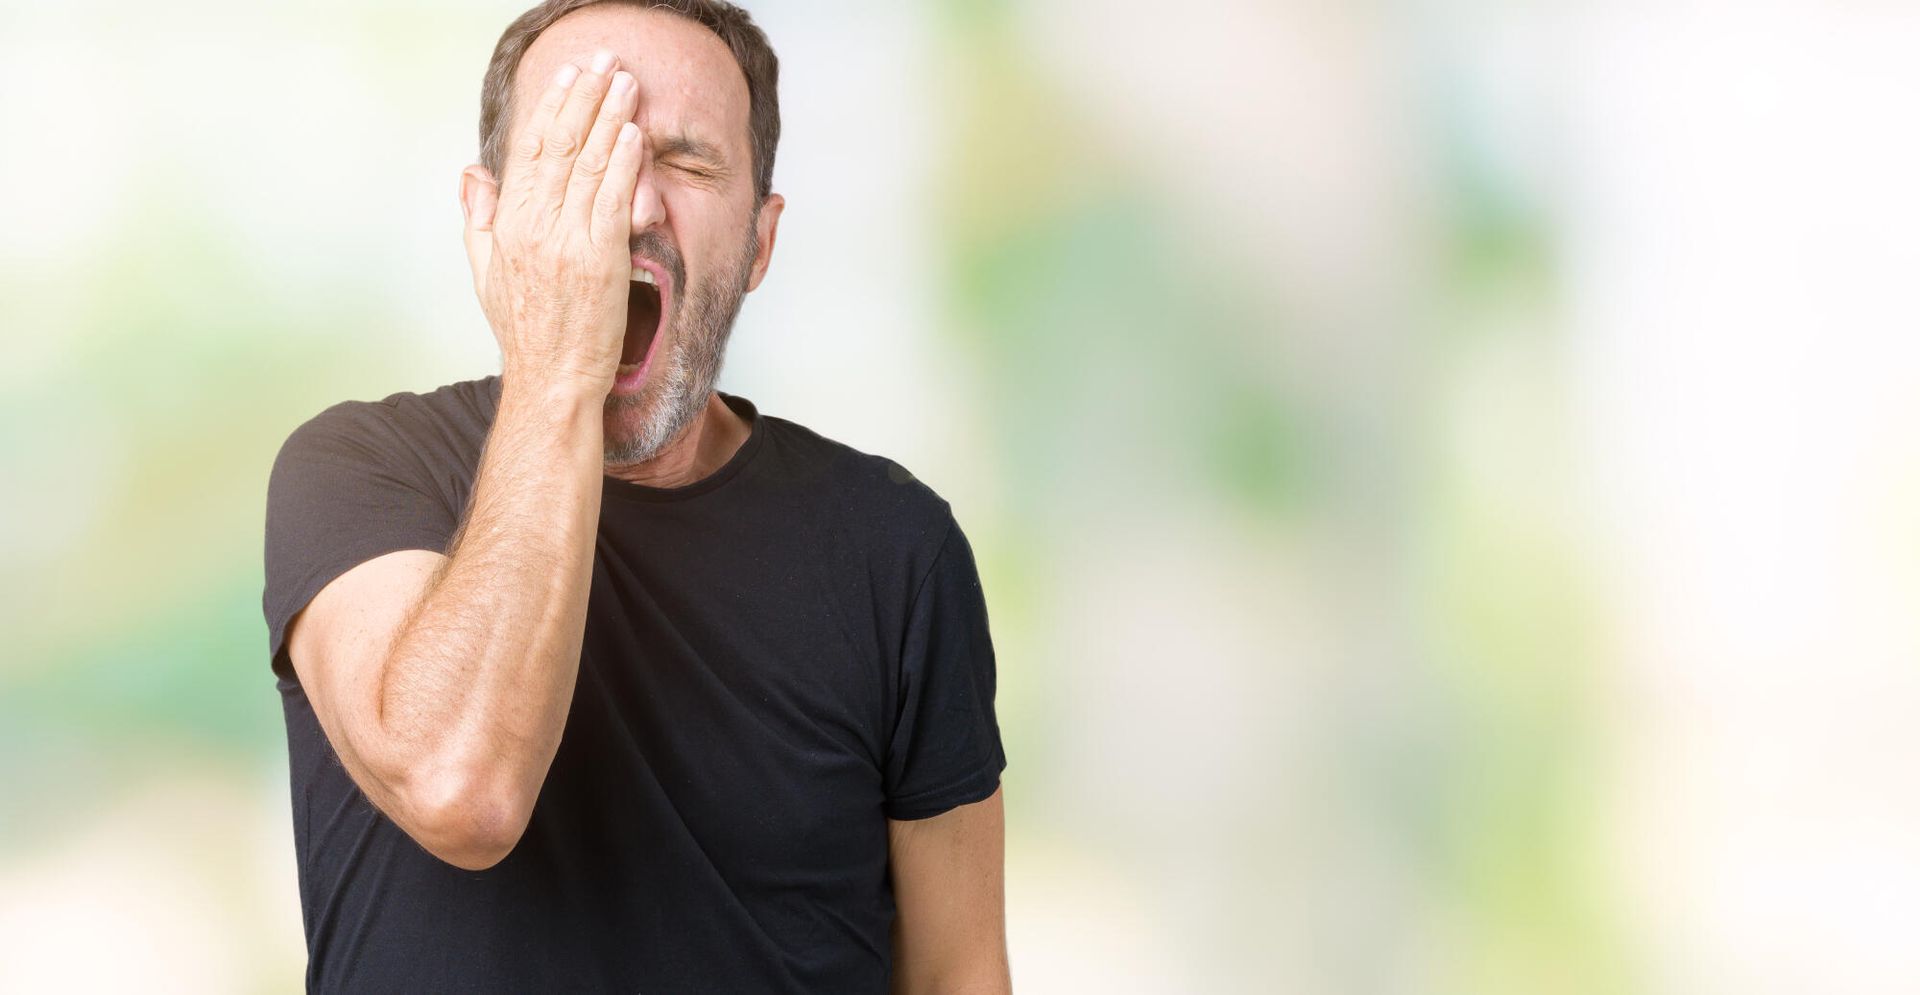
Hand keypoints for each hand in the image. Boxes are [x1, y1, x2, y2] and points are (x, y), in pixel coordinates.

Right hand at [460, 51, 641, 396]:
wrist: (552, 380)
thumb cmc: (528, 331)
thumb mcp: (487, 271)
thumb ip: (479, 217)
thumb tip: (472, 173)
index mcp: (506, 224)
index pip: (529, 150)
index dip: (551, 108)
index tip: (569, 77)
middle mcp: (532, 226)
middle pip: (559, 145)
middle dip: (584, 97)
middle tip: (604, 62)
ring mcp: (565, 241)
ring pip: (588, 164)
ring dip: (609, 116)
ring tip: (626, 83)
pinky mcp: (599, 260)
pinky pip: (612, 200)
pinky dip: (624, 163)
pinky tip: (633, 134)